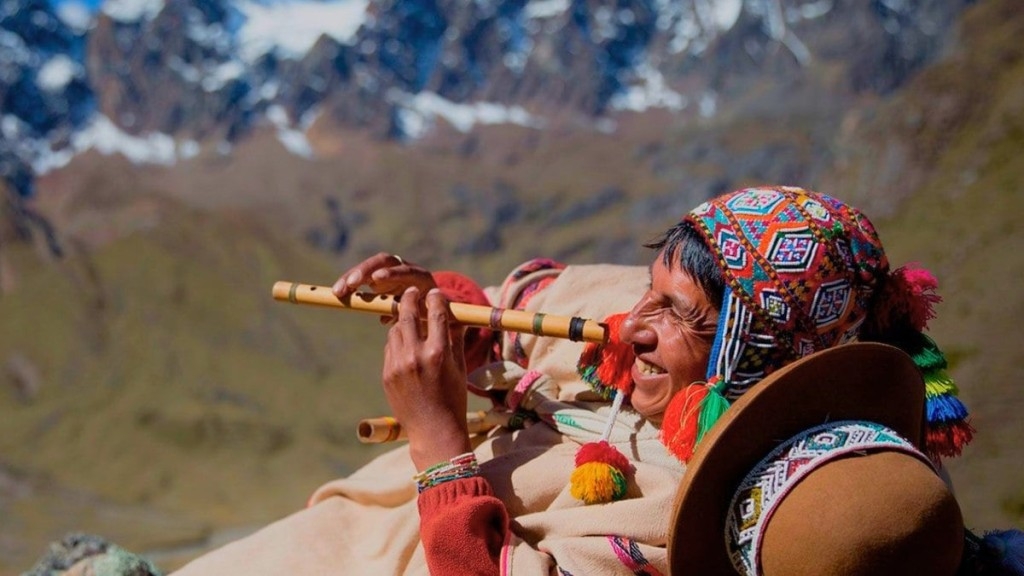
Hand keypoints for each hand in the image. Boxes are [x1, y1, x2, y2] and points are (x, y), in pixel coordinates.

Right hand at [332, 252, 437, 323]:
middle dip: (366, 270)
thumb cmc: (429, 313)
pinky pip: (361, 277)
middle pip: (383, 261)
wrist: (427, 306)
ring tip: (339, 291)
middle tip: (351, 283)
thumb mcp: (426, 316)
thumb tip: (395, 321)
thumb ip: (415, 316)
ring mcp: (390, 270)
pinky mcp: (376, 275)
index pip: (406, 271)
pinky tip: (339, 292)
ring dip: (353, 276)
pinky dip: (350, 283)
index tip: (377, 279)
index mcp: (420, 278)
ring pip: (370, 267)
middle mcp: (404, 268)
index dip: (392, 274)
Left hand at [382, 287, 471, 469]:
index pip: (435, 313)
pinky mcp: (387, 374)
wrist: (433, 431)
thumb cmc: (453, 399)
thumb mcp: (459, 368)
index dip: (435, 300)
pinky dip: (397, 341)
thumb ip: (455, 339)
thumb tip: (455, 316)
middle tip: (412, 291)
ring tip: (409, 318)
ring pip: (395, 330)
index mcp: (439, 353)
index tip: (435, 294)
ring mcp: (398, 365)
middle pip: (407, 314)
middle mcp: (416, 356)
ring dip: (402, 321)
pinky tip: (405, 343)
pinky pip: (390, 348)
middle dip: (409, 299)